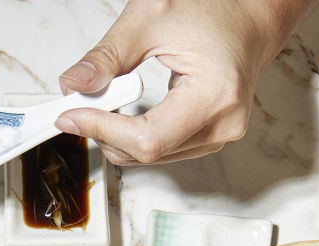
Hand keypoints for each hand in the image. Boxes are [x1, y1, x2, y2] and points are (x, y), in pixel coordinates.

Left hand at [54, 0, 313, 164]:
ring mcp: (218, 136)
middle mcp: (223, 124)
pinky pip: (157, 152)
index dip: (103, 130)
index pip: (148, 138)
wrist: (247, 17)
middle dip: (103, 132)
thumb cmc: (213, 11)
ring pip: (147, 158)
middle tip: (78, 105)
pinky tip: (121, 114)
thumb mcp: (150, 20)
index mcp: (217, 93)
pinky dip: (130, 137)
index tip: (71, 116)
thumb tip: (75, 86)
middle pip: (145, 153)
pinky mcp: (207, 139)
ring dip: (115, 136)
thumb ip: (108, 56)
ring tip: (105, 102)